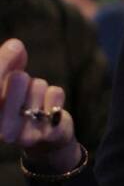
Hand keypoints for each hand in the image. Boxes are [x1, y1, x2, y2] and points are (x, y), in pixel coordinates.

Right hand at [0, 38, 81, 172]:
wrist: (43, 139)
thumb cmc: (18, 106)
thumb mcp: (6, 86)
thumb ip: (7, 65)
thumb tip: (16, 46)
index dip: (3, 61)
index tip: (16, 46)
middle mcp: (1, 129)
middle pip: (17, 79)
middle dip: (22, 76)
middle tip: (22, 84)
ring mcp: (26, 133)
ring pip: (38, 85)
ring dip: (39, 88)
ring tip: (34, 103)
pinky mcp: (50, 133)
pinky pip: (56, 93)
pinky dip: (55, 94)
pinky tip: (50, 108)